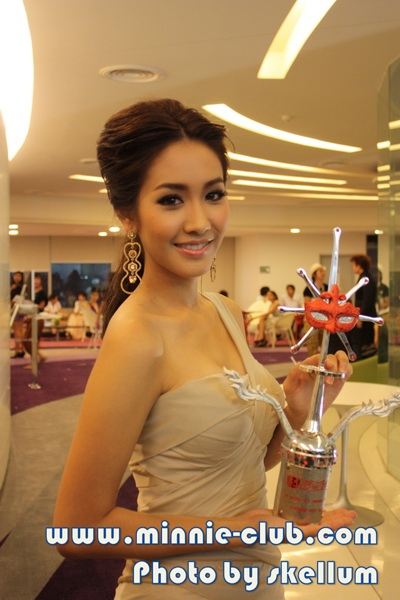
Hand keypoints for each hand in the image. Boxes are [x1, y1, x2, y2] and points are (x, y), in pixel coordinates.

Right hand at [233, 507, 355, 540]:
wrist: (249, 526)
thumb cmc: (267, 530)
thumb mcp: (288, 531)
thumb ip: (305, 530)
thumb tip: (322, 529)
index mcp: (304, 531)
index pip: (327, 527)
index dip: (340, 522)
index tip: (350, 517)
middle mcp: (302, 526)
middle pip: (325, 521)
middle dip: (338, 517)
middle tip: (350, 512)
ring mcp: (294, 519)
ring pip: (315, 514)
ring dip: (328, 511)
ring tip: (338, 508)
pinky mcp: (286, 512)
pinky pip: (302, 507)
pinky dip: (310, 504)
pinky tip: (313, 500)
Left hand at [283, 351, 351, 422]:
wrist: (302, 411)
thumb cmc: (295, 397)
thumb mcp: (290, 386)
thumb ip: (294, 375)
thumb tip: (302, 365)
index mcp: (309, 365)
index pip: (319, 356)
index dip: (323, 360)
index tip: (325, 368)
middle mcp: (321, 366)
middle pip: (331, 356)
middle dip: (333, 363)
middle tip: (331, 376)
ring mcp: (331, 372)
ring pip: (341, 359)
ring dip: (342, 364)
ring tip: (340, 375)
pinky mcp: (339, 380)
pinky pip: (347, 370)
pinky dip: (347, 369)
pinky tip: (342, 377)